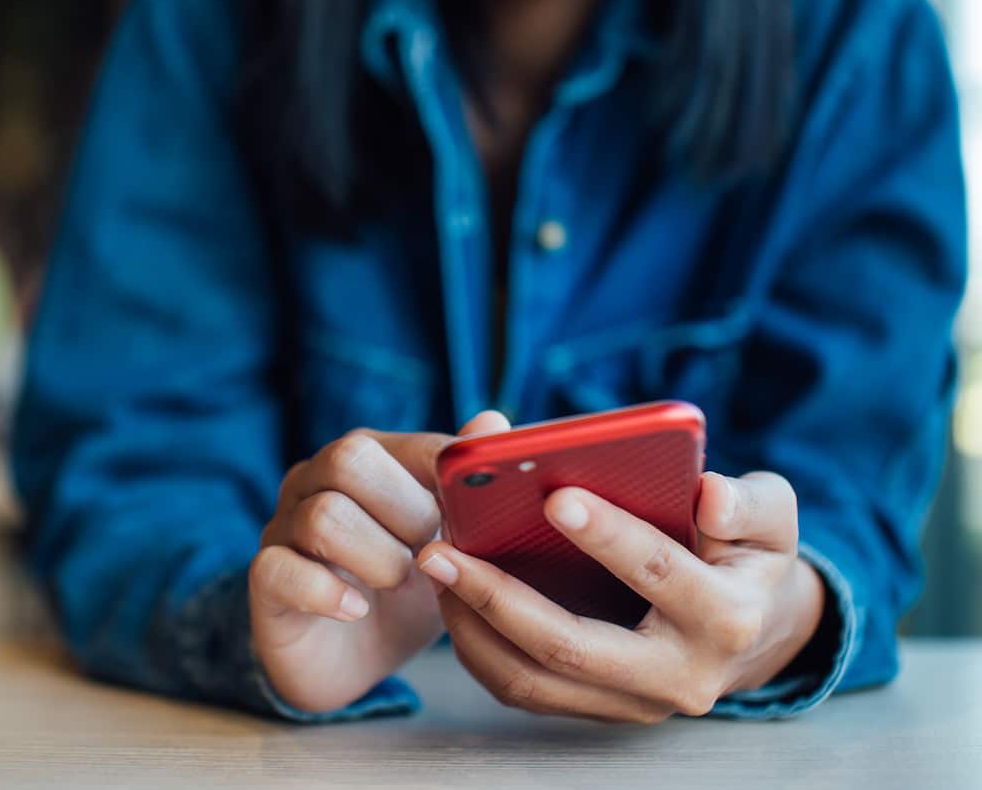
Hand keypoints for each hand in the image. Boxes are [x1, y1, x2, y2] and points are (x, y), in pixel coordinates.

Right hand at [250, 412, 509, 712]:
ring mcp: (282, 528)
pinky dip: (326, 593)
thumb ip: (464, 484)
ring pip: (321, 515)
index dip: (446, 474)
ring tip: (398, 584)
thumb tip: (492, 420)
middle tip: (431, 554)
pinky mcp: (264, 580)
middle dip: (406, 512)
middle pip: (348, 459)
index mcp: (364, 462)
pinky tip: (355, 610)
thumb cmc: (404, 591)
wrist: (355, 660)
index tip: (478, 510)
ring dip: (377, 557)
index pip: (406, 445)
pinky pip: (279, 570)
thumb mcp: (447, 544)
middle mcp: (315, 483)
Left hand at [416, 468, 825, 722]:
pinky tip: (451, 595)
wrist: (755, 628)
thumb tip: (710, 495)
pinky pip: (524, 688)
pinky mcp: (599, 709)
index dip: (609, 535)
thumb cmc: (748, 553)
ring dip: (472, 625)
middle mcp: (678, 674)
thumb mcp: (771, 518)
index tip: (555, 496)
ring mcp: (634, 702)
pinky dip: (479, 645)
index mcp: (724, 617)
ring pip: (533, 680)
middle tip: (441, 547)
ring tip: (434, 566)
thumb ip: (749, 501)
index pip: (660, 573)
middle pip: (571, 647)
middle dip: (497, 596)